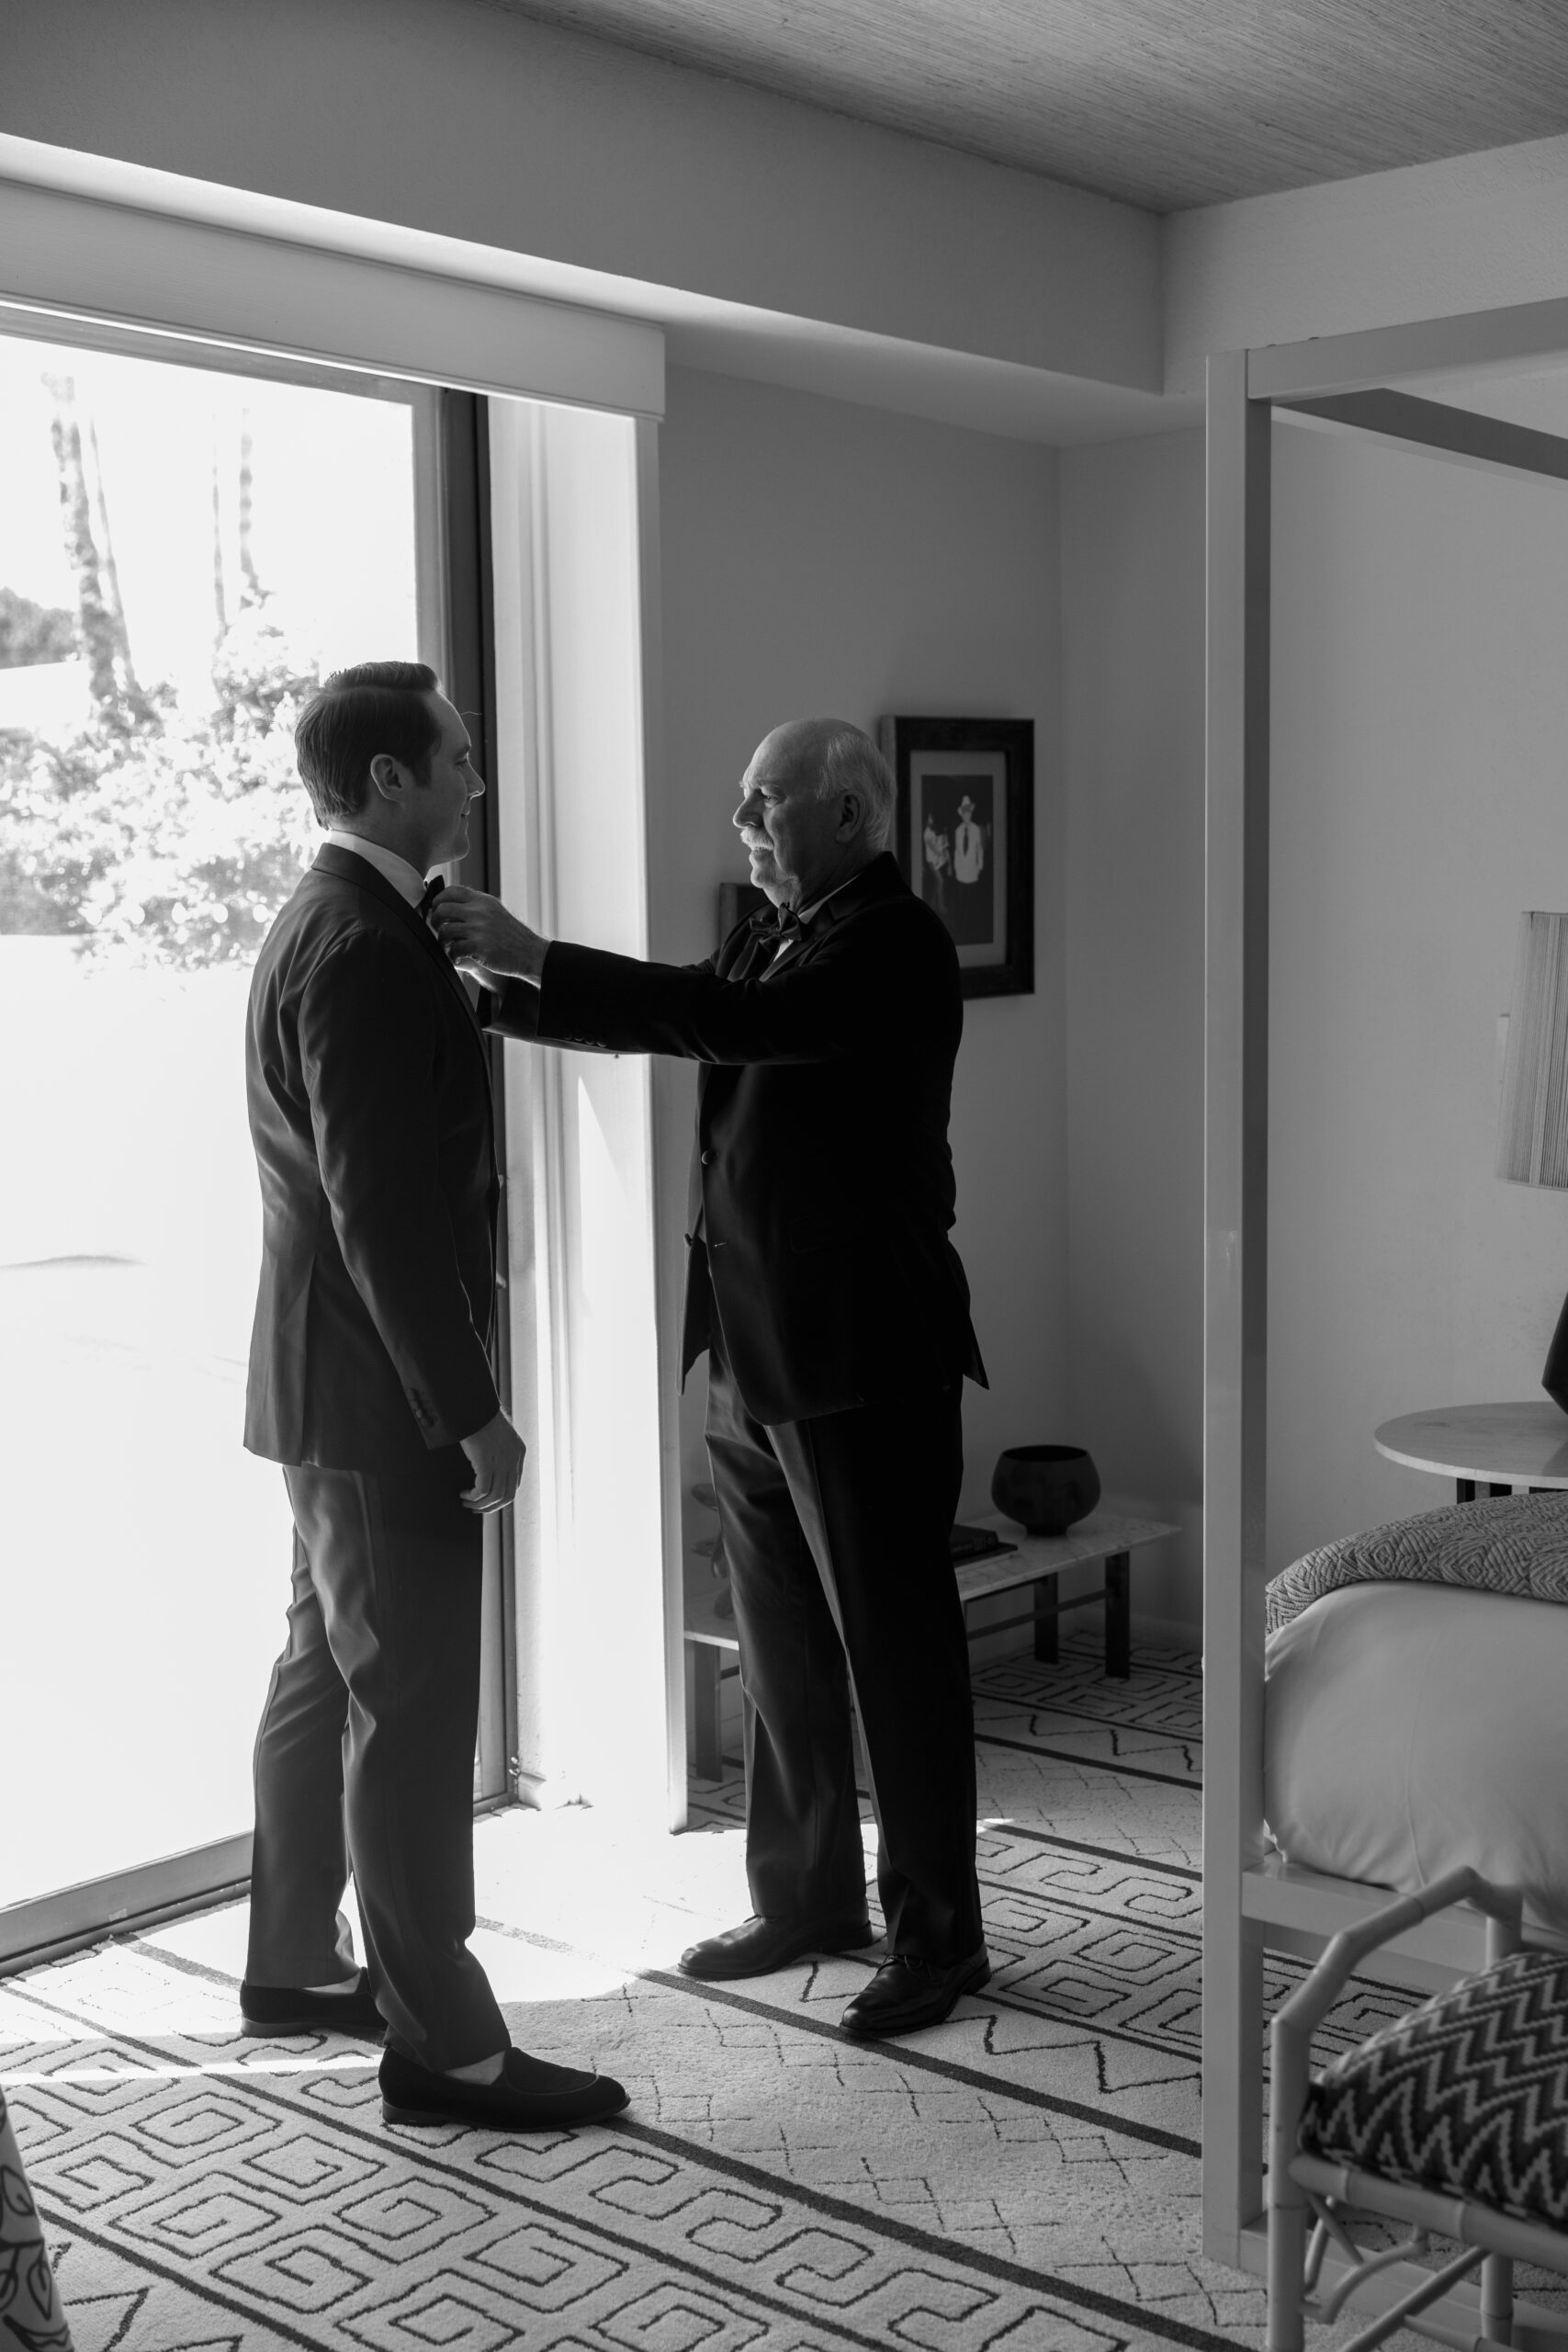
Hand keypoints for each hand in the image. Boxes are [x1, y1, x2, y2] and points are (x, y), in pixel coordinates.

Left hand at [429, 886, 549, 981]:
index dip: (438, 900)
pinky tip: (459, 957)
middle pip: (443, 909)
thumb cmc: (509, 935)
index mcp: (483, 900)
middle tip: (438, 929)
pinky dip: (453, 955)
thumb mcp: (494, 911)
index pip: (452, 891)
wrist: (530, 952)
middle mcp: (480, 912)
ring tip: (449, 946)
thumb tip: (445, 905)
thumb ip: (474, 906)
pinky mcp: (480, 947)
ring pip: (445, 931)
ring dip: (442, 941)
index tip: (436, 909)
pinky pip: (454, 949)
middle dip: (435, 920)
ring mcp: (479, 929)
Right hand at [458, 1407, 526, 1513]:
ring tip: (466, 1502)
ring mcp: (502, 1462)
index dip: (500, 1496)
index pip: (514, 1484)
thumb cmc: (480, 1416)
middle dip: (491, 1507)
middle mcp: (514, 1459)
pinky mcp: (487, 1463)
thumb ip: (498, 1449)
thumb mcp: (497, 1434)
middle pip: (507, 1496)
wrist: (474, 1405)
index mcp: (519, 1452)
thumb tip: (487, 1463)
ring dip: (479, 1505)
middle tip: (475, 1508)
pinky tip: (464, 1494)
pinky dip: (473, 1497)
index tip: (485, 1499)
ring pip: (495, 1496)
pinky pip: (482, 1490)